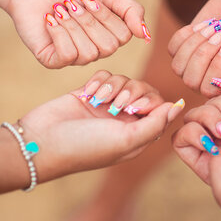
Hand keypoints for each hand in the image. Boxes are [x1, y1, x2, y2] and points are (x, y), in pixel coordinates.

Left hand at [5, 0, 150, 67]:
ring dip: (72, 24)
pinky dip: (58, 32)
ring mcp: (74, 58)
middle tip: (72, 4)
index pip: (123, 36)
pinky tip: (50, 20)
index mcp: (109, 35)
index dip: (105, 15)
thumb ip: (131, 10)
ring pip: (88, 53)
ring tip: (59, 10)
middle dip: (88, 20)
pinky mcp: (53, 61)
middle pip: (108, 47)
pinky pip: (67, 55)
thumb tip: (145, 35)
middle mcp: (94, 50)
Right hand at [20, 70, 184, 181]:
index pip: (159, 107)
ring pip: (124, 79)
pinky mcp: (90, 92)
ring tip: (98, 100)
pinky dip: (99, 80)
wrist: (42, 139)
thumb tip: (179, 106)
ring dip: (113, 86)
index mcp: (136, 135)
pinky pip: (106, 74)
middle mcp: (123, 120)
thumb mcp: (127, 140)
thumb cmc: (85, 146)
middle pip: (144, 90)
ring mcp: (106, 105)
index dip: (151, 102)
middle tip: (115, 105)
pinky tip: (87, 92)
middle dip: (131, 92)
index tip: (134, 108)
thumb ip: (156, 123)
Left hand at [168, 0, 220, 95]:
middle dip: (204, 54)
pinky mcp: (185, 45)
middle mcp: (211, 78)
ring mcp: (196, 63)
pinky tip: (205, 25)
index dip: (216, 68)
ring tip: (215, 27)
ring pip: (178, 67)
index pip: (210, 91)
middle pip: (191, 81)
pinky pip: (172, 49)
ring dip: (195, 43)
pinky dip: (187, 34)